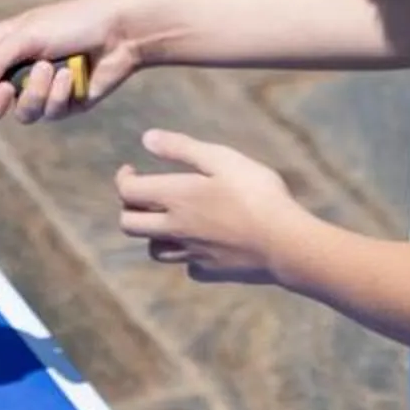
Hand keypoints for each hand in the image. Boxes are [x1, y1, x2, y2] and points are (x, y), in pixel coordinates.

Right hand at [0, 0, 158, 123]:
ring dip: (35, 92)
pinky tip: (71, 76)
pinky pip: (48, 113)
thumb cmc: (73, 22)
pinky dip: (58, 95)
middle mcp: (13, 70)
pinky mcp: (61, 105)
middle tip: (4, 89)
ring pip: (18, 113)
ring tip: (52, 68)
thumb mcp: (29, 34)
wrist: (121, 33)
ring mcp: (37, 90)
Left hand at [117, 130, 312, 285]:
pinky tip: (203, 244)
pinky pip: (187, 265)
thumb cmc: (257, 194)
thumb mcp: (222, 159)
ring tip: (171, 219)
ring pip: (154, 250)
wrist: (285, 243)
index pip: (127, 192)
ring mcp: (191, 254)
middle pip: (129, 226)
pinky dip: (187, 255)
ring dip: (154, 234)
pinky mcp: (210, 271)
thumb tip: (146, 138)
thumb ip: (181, 148)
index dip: (124, 179)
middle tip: (147, 196)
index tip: (133, 169)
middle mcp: (175, 229)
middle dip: (130, 208)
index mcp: (174, 197)